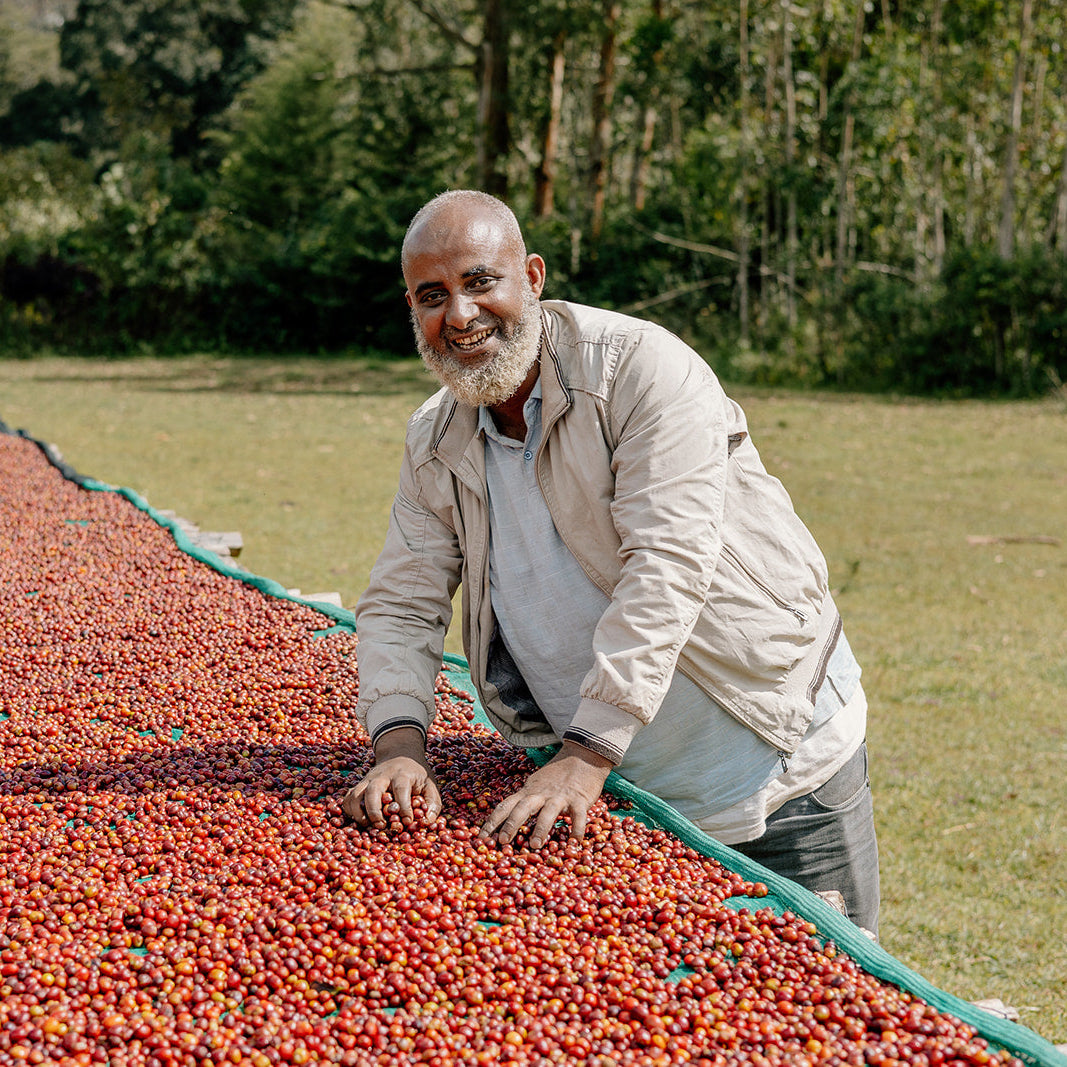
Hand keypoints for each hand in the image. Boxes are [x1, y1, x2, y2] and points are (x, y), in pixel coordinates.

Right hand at [343, 727, 441, 827]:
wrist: (400, 753)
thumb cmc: (416, 774)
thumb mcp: (430, 784)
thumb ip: (432, 803)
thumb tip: (427, 822)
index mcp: (402, 774)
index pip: (401, 789)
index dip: (404, 807)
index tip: (407, 821)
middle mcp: (382, 776)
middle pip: (373, 790)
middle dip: (375, 811)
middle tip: (381, 826)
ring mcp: (368, 780)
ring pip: (356, 794)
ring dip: (359, 812)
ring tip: (368, 824)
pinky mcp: (360, 785)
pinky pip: (348, 797)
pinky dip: (350, 810)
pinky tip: (360, 820)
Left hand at [479, 741, 612, 848]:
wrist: (583, 756)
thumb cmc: (557, 776)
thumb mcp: (536, 786)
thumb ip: (525, 802)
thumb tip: (508, 823)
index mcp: (528, 792)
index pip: (505, 806)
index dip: (492, 822)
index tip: (480, 839)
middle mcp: (541, 794)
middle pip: (522, 808)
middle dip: (511, 824)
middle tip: (502, 842)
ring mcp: (560, 796)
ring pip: (548, 811)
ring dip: (540, 827)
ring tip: (535, 845)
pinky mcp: (579, 799)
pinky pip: (578, 815)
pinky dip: (577, 828)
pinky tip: (575, 843)